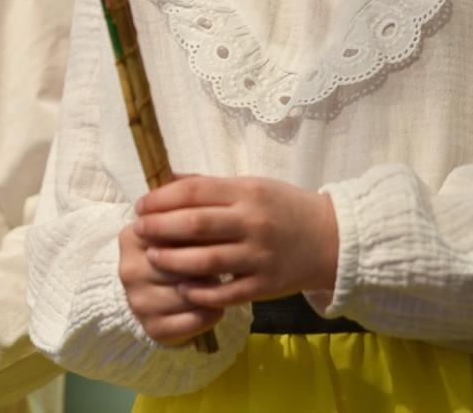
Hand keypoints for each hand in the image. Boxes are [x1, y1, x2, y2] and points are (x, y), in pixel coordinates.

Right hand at [117, 220, 222, 346]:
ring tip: (219, 285)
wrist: (150, 291)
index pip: (174, 233)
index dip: (201, 236)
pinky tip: (213, 305)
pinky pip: (195, 320)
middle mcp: (130, 270)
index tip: (217, 237)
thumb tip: (215, 228)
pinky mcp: (153, 327)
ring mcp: (138, 301)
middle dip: (208, 265)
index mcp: (132, 237)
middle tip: (223, 263)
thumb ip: (189, 225)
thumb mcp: (173, 231)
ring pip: (191, 294)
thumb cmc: (168, 253)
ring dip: (213, 291)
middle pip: (183, 265)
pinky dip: (212, 313)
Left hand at [134, 175, 338, 310]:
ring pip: (205, 262)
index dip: (161, 199)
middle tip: (139, 230)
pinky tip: (182, 288)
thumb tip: (166, 179)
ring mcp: (259, 257)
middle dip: (159, 228)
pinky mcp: (265, 286)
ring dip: (172, 261)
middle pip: (195, 226)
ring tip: (152, 259)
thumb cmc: (283, 208)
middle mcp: (252, 223)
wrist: (332, 239)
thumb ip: (209, 185)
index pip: (194, 192)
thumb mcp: (251, 185)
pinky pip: (225, 293)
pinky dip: (200, 292)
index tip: (141, 205)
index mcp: (247, 192)